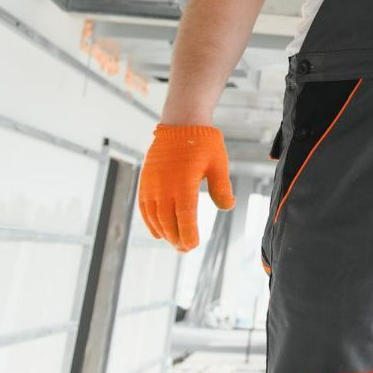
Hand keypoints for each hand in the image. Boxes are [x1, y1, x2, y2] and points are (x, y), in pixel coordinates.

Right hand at [137, 124, 235, 250]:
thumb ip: (222, 187)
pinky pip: (144, 208)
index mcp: (184, 183)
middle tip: (186, 249)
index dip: (188, 234)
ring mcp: (152, 184)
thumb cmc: (203, 143)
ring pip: (155, 218)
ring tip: (175, 243)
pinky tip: (159, 232)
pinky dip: (150, 223)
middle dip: (176, 238)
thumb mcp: (218, 163)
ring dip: (164, 233)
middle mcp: (164, 186)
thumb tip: (227, 207)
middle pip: (168, 221)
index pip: (185, 216)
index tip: (193, 245)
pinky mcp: (145, 181)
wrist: (180, 123)